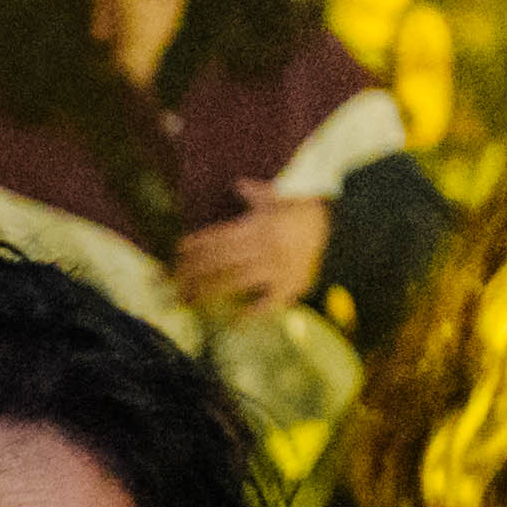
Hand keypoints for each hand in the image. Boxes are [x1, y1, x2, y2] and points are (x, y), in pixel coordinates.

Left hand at [169, 191, 329, 321]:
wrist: (335, 224)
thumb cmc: (300, 208)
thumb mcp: (277, 195)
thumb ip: (253, 192)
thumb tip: (238, 184)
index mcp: (256, 226)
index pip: (218, 238)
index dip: (196, 246)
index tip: (176, 253)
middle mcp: (262, 248)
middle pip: (219, 262)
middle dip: (193, 272)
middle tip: (171, 282)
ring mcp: (275, 269)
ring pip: (235, 282)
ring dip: (209, 292)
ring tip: (188, 299)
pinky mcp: (290, 286)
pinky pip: (269, 303)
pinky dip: (252, 313)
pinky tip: (235, 322)